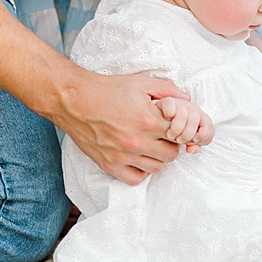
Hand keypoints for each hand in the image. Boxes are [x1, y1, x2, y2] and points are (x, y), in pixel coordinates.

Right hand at [55, 70, 202, 184]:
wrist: (74, 100)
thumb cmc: (106, 89)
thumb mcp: (140, 83)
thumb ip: (167, 90)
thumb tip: (187, 100)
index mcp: (148, 120)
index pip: (181, 135)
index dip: (181, 131)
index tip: (174, 127)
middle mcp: (138, 141)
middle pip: (171, 154)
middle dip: (171, 145)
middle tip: (163, 137)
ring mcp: (123, 155)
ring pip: (156, 168)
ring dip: (157, 158)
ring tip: (150, 147)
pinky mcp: (109, 165)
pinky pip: (135, 178)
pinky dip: (140, 171)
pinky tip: (137, 159)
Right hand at [155, 96, 213, 151]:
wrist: (162, 115)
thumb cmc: (178, 127)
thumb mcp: (190, 137)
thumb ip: (194, 145)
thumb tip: (191, 149)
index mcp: (200, 117)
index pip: (208, 125)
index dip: (203, 135)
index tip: (195, 140)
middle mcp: (191, 109)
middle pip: (195, 119)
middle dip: (187, 134)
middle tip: (180, 141)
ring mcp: (180, 104)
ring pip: (182, 114)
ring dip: (176, 128)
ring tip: (171, 135)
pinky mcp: (167, 102)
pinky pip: (169, 104)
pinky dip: (169, 113)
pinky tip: (167, 120)